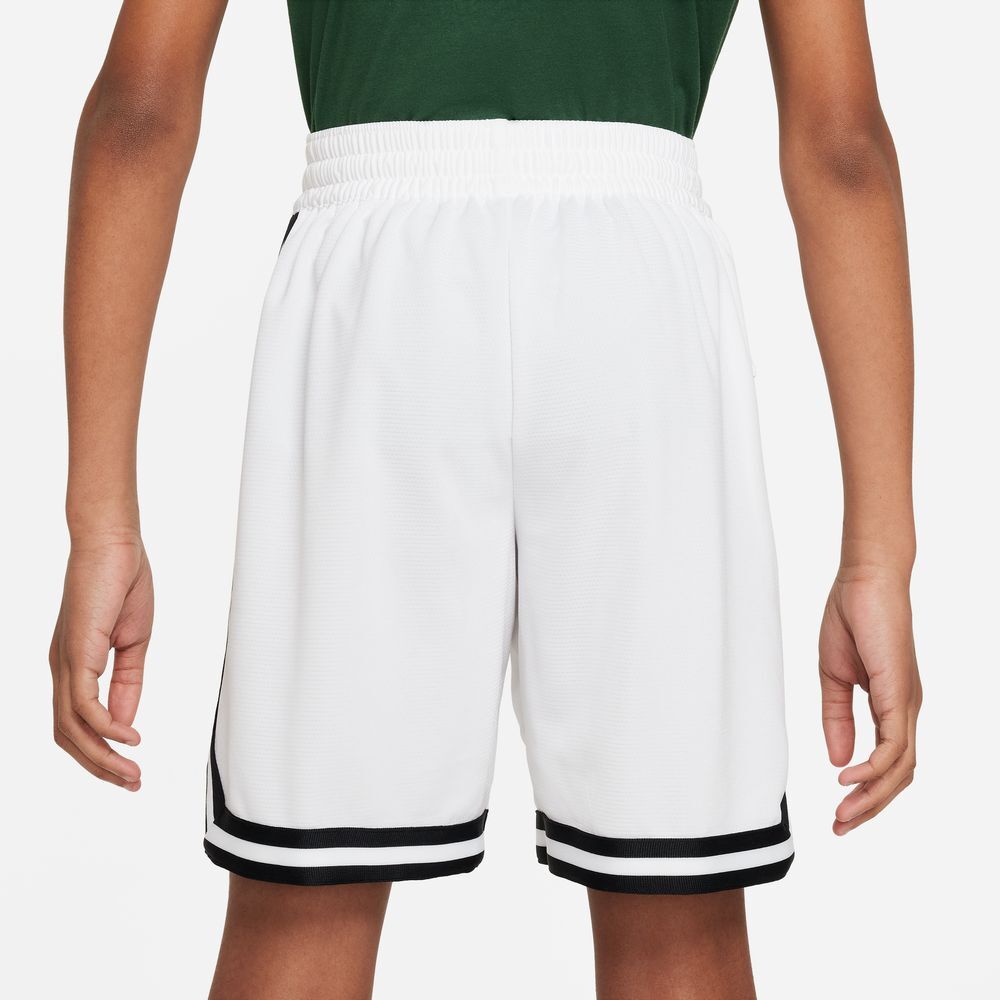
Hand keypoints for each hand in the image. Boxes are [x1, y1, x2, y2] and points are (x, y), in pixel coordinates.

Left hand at [49, 529, 152, 789]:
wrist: (114, 544)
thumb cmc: (123, 582)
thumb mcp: (133, 643)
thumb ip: (128, 683)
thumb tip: (126, 722)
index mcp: (75, 665)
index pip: (78, 723)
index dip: (103, 752)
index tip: (132, 768)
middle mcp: (62, 669)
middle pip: (68, 736)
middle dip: (99, 767)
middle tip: (131, 784)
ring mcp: (65, 662)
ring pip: (71, 728)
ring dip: (101, 757)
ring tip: (131, 773)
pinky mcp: (76, 653)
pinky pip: (84, 704)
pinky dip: (106, 727)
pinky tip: (129, 736)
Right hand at [818, 564, 920, 834]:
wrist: (865, 579)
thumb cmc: (852, 617)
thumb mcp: (833, 676)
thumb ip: (836, 717)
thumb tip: (837, 759)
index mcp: (891, 704)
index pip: (888, 763)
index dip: (866, 792)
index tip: (839, 813)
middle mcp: (905, 709)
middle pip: (899, 776)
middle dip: (871, 807)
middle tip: (841, 827)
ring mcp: (906, 702)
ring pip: (901, 767)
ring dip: (872, 796)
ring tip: (843, 814)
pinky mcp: (898, 691)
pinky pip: (894, 742)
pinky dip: (874, 766)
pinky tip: (850, 778)